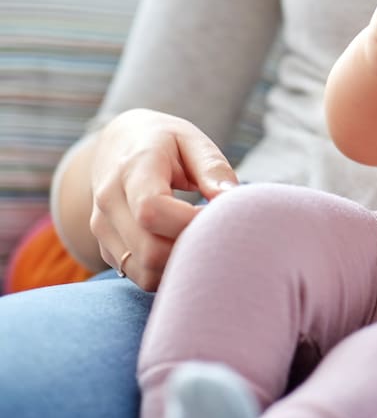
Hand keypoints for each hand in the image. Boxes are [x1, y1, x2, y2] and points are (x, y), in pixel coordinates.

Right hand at [89, 108, 237, 289]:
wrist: (119, 144)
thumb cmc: (164, 142)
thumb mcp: (192, 141)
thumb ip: (213, 170)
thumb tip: (232, 201)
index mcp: (132, 169)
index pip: (151, 211)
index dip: (190, 222)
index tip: (219, 215)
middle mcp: (109, 202)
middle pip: (150, 251)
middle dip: (192, 249)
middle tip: (218, 232)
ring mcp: (103, 229)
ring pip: (145, 273)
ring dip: (182, 266)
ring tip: (203, 240)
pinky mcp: (106, 248)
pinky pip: (140, 276)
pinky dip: (168, 271)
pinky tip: (186, 248)